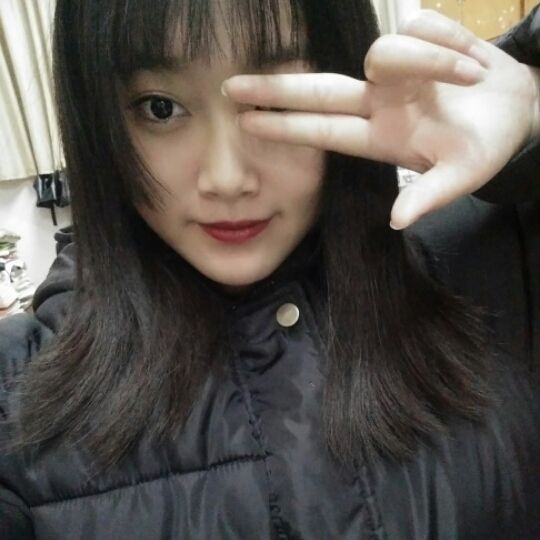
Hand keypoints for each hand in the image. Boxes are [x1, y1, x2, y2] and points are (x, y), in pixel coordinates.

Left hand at [222, 10, 539, 228]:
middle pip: (319, 91)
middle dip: (277, 90)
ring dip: (432, 58)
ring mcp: (397, 71)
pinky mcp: (421, 38)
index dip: (285, 127)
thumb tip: (398, 222)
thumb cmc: (483, 148)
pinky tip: (470, 60)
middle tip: (231, 87)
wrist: (518, 109)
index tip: (245, 124)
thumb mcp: (460, 177)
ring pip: (386, 50)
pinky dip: (450, 40)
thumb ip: (429, 196)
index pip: (323, 130)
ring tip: (470, 78)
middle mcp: (379, 103)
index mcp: (381, 137)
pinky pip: (424, 25)